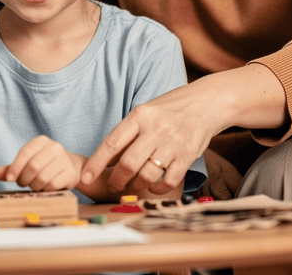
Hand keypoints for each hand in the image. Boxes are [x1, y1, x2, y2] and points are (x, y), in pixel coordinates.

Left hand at [0, 136, 80, 191]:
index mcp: (41, 141)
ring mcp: (65, 159)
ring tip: (34, 185)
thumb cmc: (43, 165)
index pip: (25, 152)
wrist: (70, 167)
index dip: (15, 167)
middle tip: (22, 184)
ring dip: (34, 186)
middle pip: (33, 166)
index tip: (9, 179)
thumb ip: (11, 168)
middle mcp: (55, 147)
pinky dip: (45, 190)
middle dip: (24, 179)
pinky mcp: (71, 173)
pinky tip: (45, 188)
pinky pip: (53, 185)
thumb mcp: (27, 163)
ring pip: (43, 177)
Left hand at [81, 81, 222, 194]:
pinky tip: (154, 186)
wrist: (206, 102)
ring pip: (147, 175)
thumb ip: (128, 133)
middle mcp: (155, 129)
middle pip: (128, 163)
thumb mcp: (145, 112)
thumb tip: (107, 160)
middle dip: (116, 180)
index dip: (96, 163)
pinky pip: (169, 180)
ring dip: (136, 185)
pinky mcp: (188, 155)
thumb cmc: (169, 109)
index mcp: (139, 115)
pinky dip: (158, 188)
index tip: (85, 177)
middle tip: (113, 185)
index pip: (111, 143)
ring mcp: (173, 143)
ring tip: (133, 186)